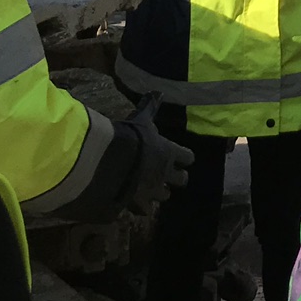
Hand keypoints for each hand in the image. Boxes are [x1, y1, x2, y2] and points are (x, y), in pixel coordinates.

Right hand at [123, 95, 192, 209]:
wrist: (112, 165)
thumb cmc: (131, 138)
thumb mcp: (141, 120)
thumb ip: (150, 107)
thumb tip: (158, 91)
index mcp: (170, 153)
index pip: (188, 157)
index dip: (186, 157)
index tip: (183, 157)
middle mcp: (165, 174)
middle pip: (181, 180)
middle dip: (177, 178)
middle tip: (169, 175)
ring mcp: (152, 191)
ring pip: (164, 196)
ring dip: (159, 193)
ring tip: (151, 190)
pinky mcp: (137, 205)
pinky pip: (143, 210)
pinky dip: (140, 207)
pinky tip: (133, 203)